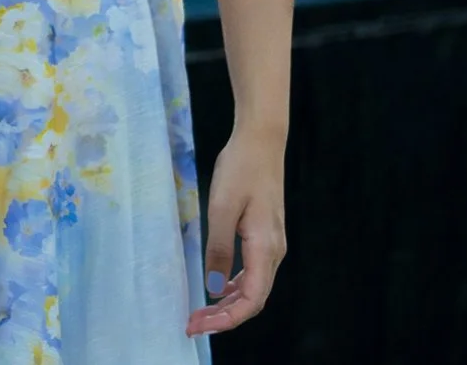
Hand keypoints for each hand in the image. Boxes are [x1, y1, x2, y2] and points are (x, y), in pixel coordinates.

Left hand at [187, 125, 286, 336]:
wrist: (261, 142)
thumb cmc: (240, 169)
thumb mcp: (221, 207)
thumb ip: (218, 248)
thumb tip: (212, 287)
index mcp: (265, 247)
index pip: (251, 299)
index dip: (227, 319)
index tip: (199, 326)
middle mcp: (273, 251)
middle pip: (253, 299)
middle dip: (224, 317)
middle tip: (192, 324)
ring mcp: (272, 244)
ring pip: (254, 287)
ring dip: (228, 304)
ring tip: (200, 311)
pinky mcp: (265, 236)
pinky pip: (253, 272)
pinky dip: (234, 286)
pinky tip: (217, 287)